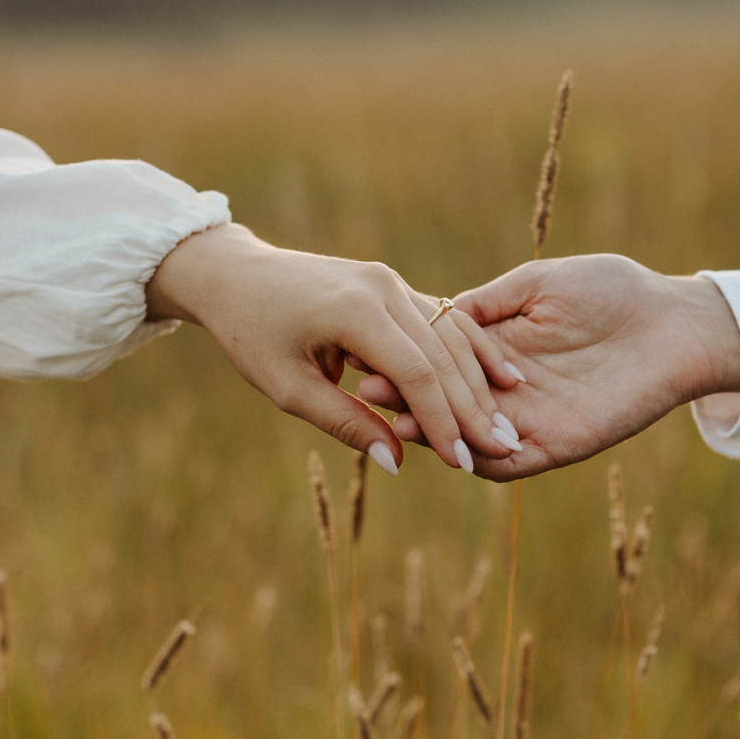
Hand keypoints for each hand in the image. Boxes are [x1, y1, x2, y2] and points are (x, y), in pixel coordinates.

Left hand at [145, 223, 520, 474]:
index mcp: (355, 310)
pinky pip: (442, 319)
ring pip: (451, 335)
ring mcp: (392, 281)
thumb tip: (397, 461)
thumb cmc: (252, 334)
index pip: (417, 375)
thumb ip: (346, 422)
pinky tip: (503, 377)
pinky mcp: (394, 284)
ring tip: (503, 424)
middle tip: (501, 449)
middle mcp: (383, 287)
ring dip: (478, 381)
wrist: (236, 275)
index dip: (442, 423)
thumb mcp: (289, 388)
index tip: (461, 463)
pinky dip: (470, 350)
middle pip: (443, 355)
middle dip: (472, 407)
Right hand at [357, 254, 739, 477]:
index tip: (366, 352)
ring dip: (436, 435)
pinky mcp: (560, 444)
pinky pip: (513, 465)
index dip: (405, 361)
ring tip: (401, 422)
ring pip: (470, 439)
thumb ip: (488, 302)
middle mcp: (508, 389)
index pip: (440, 363)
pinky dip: (482, 461)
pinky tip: (456, 449)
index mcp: (500, 348)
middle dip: (407, 400)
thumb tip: (437, 311)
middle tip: (370, 391)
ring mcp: (532, 420)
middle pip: (446, 404)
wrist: (673, 322)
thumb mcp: (538, 284)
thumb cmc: (614, 290)